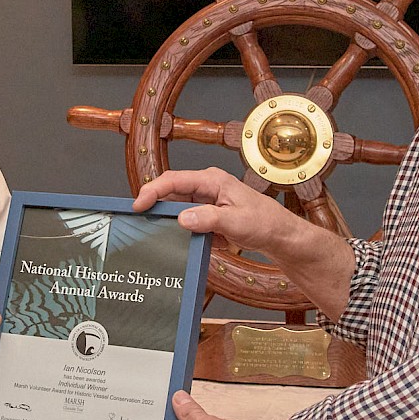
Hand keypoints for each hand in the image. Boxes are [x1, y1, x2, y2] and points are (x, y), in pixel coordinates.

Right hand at [133, 168, 305, 260]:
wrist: (280, 236)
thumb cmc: (264, 222)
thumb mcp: (236, 221)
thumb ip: (208, 219)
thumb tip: (182, 218)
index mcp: (212, 180)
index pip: (174, 180)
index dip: (152, 191)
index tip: (139, 205)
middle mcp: (207, 187)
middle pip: (171, 192)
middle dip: (155, 205)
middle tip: (140, 220)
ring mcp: (207, 201)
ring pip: (177, 207)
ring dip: (168, 219)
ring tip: (156, 231)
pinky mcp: (208, 215)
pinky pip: (187, 220)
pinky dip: (181, 229)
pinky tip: (181, 239)